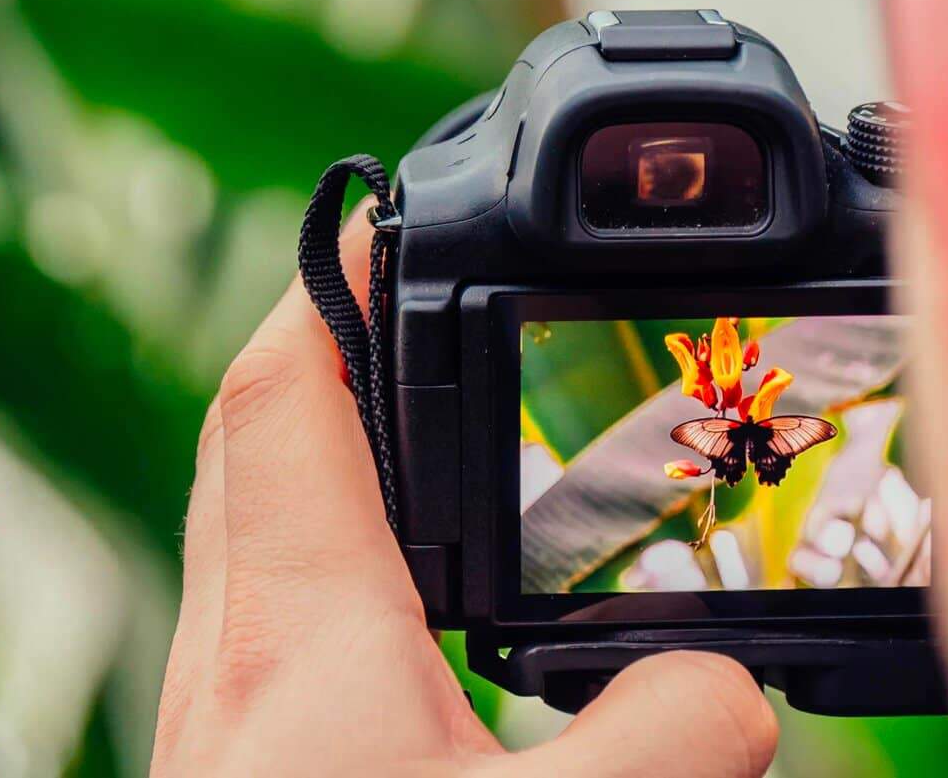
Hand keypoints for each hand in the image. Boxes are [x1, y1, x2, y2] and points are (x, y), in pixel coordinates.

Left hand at [149, 200, 777, 775]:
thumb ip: (663, 740)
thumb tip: (730, 688)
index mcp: (300, 631)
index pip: (284, 393)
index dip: (331, 287)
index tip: (385, 222)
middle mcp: (234, 648)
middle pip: (253, 436)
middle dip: (325, 350)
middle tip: (403, 311)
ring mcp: (217, 702)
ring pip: (247, 520)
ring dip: (321, 452)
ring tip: (417, 436)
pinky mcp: (234, 752)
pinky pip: (261, 602)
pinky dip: (324, 553)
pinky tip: (397, 604)